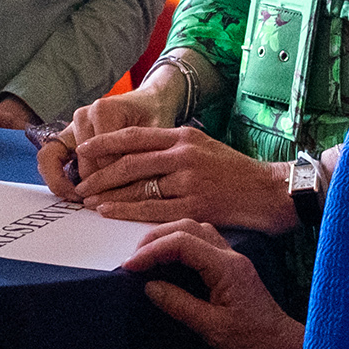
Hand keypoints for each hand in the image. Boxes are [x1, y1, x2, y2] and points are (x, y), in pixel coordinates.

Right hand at [33, 89, 173, 197]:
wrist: (146, 102)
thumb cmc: (154, 117)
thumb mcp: (158, 134)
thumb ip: (147, 155)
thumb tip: (140, 185)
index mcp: (103, 110)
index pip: (103, 156)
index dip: (115, 179)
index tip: (126, 196)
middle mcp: (83, 115)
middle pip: (82, 161)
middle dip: (95, 186)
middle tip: (108, 204)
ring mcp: (71, 124)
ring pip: (55, 159)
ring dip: (68, 184)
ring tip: (85, 201)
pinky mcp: (66, 135)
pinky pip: (49, 157)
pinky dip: (56, 177)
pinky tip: (72, 194)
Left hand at [71, 126, 296, 234]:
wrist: (270, 192)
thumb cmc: (234, 171)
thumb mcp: (202, 146)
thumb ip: (171, 147)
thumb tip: (135, 153)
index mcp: (183, 136)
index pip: (134, 136)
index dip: (104, 142)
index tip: (82, 150)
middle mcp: (183, 155)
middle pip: (129, 162)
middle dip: (99, 173)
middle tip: (79, 183)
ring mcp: (189, 181)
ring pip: (137, 187)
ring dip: (108, 194)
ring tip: (88, 200)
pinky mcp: (195, 207)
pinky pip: (151, 209)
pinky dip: (125, 211)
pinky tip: (108, 213)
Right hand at [124, 220, 303, 348]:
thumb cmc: (255, 345)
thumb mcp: (213, 329)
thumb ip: (179, 305)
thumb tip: (149, 287)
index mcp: (227, 268)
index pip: (182, 243)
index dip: (152, 251)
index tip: (129, 267)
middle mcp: (231, 257)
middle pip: (188, 228)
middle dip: (156, 238)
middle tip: (134, 259)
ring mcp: (232, 262)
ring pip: (196, 232)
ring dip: (168, 239)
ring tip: (146, 259)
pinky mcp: (232, 271)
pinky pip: (202, 246)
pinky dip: (180, 248)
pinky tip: (168, 265)